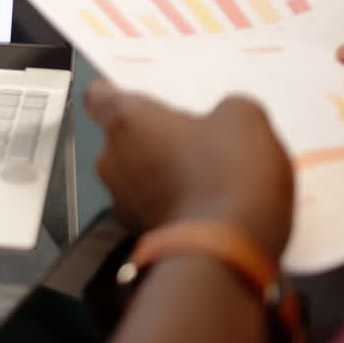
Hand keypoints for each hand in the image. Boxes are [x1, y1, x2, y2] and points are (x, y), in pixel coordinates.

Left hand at [85, 81, 294, 257]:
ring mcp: (121, 199)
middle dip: (152, 136)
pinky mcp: (138, 231)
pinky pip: (151, 205)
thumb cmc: (226, 173)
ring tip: (207, 173)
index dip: (112, 92)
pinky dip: (170, 202)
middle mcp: (112, 158)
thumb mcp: (244, 120)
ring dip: (161, 171)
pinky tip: (206, 204)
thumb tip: (226, 117)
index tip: (125, 92)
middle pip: (123, 137)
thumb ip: (227, 109)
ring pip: (136, 173)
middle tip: (193, 138)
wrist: (226, 250)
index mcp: (128, 121)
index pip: (99, 97)